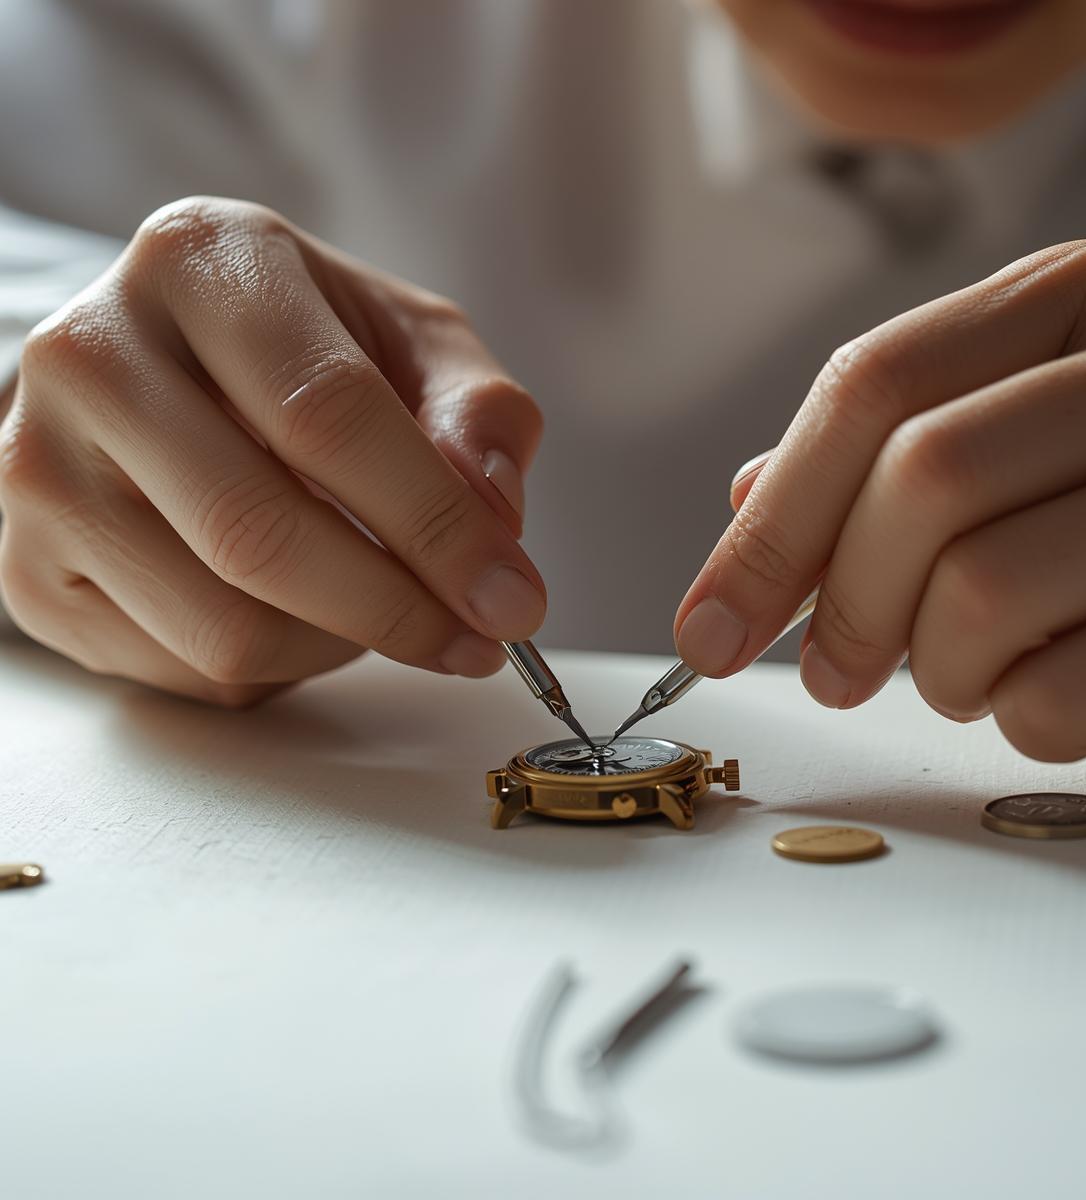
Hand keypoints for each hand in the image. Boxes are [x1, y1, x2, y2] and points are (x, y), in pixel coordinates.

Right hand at [0, 197, 545, 704]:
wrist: (167, 368)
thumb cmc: (307, 352)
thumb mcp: (411, 342)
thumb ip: (475, 412)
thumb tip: (491, 513)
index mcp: (199, 262)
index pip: (328, 415)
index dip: (435, 525)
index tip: (512, 600)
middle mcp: (92, 356)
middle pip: (258, 534)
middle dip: (396, 611)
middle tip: (476, 641)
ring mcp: (37, 469)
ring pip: (222, 627)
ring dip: (339, 645)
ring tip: (381, 606)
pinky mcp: (27, 569)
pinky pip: (185, 670)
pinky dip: (279, 669)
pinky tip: (302, 614)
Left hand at [675, 238, 1085, 760]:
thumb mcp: (1010, 424)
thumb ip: (878, 451)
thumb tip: (748, 505)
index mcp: (1072, 297)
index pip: (872, 385)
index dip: (769, 524)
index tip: (709, 623)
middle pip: (924, 477)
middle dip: (845, 602)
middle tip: (830, 669)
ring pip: (986, 588)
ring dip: (938, 666)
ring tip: (962, 669)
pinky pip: (1067, 689)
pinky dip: (1021, 717)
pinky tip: (1046, 691)